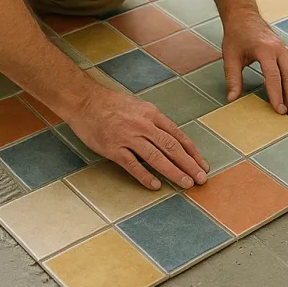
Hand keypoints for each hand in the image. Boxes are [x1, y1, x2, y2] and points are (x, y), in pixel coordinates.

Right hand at [64, 87, 209, 189]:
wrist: (84, 101)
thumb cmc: (111, 103)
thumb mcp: (138, 106)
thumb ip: (153, 121)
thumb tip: (169, 138)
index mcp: (152, 114)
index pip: (178, 136)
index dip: (193, 152)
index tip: (203, 164)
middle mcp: (144, 125)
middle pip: (172, 147)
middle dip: (189, 164)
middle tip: (201, 178)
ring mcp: (128, 137)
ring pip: (156, 157)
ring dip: (174, 171)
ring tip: (186, 183)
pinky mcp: (114, 148)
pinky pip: (132, 165)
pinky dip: (145, 176)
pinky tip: (156, 185)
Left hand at [221, 6, 287, 117]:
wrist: (244, 15)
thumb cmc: (236, 35)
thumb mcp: (230, 56)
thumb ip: (232, 78)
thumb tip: (232, 99)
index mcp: (265, 50)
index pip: (273, 76)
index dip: (276, 94)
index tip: (279, 110)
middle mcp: (279, 50)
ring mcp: (285, 51)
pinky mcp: (286, 52)